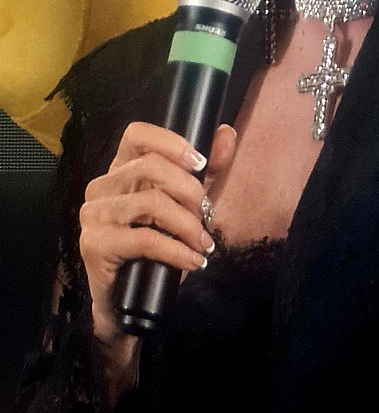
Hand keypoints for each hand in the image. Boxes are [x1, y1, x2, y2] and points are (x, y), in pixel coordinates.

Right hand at [80, 121, 236, 352]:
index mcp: (121, 169)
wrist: (127, 303)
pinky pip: (144, 239)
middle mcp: (102, 186)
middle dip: (190, 190)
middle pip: (151, 166)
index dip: (171, 142)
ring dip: (187, 224)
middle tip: (206, 214)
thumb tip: (226, 133)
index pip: (137, 135)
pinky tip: (193, 261)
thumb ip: (208, 170)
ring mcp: (94, 215)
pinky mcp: (94, 245)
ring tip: (203, 242)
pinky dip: (177, 250)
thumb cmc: (158, 247)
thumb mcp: (188, 203)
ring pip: (151, 202)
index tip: (200, 162)